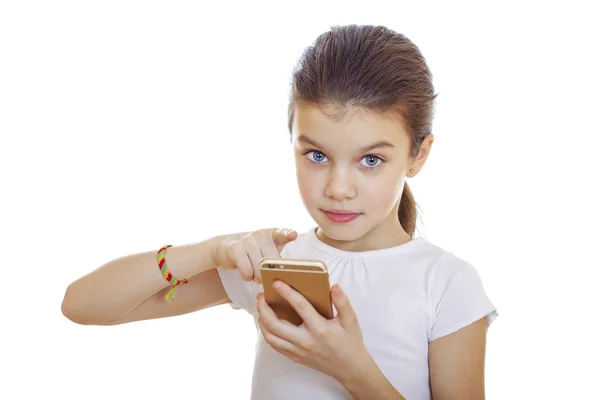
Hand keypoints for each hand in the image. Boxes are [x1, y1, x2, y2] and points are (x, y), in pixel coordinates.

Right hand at [213, 228, 297, 283]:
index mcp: (272, 234)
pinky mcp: (236, 249)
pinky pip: (247, 271)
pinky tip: (245, 272)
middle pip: (271, 261)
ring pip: (259, 269)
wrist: (227, 248)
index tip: (293, 235)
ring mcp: (247, 241)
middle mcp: (260, 235)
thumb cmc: (254, 252)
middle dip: (268, 273)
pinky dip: (247, 277)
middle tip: (263, 274)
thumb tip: (284, 275)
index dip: (288, 234)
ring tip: (254, 273)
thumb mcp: (268, 251)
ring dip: (257, 277)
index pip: (281, 234)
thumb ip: (277, 259)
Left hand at [256, 281, 370, 382]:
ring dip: (262, 321)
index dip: (287, 293)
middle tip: (260, 295)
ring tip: (261, 307)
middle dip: (264, 308)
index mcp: (320, 329)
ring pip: (271, 337)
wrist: (349, 368)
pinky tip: (266, 322)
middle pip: (276, 325)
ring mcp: (298, 351)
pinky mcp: (295, 357)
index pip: (300, 307)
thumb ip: (343, 302)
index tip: (276, 283)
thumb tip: (334, 287)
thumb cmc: (350, 342)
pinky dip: (267, 332)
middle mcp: (306, 341)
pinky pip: (275, 345)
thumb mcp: (351, 321)